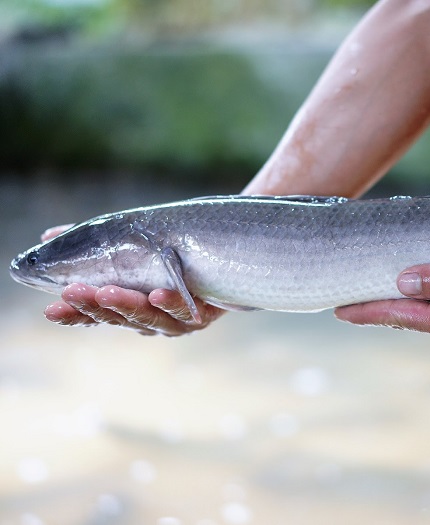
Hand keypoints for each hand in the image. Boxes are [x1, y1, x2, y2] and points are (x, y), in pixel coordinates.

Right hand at [40, 225, 224, 335]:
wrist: (224, 259)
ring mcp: (175, 321)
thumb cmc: (172, 257)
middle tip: (74, 292)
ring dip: (127, 305)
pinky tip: (157, 294)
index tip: (51, 309)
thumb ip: (97, 244)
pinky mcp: (201, 315)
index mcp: (127, 309)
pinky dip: (171, 303)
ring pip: (148, 318)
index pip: (95, 316)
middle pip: (118, 318)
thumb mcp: (133, 248)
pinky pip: (185, 311)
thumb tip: (49, 234)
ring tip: (108, 291)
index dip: (73, 315)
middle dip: (95, 306)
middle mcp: (149, 320)